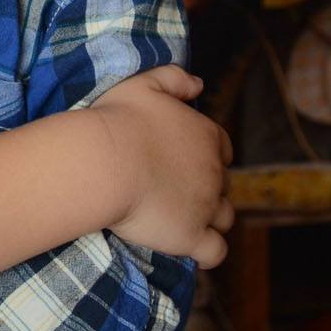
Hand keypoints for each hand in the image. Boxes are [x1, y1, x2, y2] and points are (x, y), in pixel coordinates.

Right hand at [89, 64, 234, 267]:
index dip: (207, 154)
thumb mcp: (145, 84)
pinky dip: (208, 251)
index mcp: (206, 135)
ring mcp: (205, 206)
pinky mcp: (191, 236)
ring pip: (224, 217)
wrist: (105, 161)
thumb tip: (199, 83)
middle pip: (223, 184)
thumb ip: (175, 78)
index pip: (222, 148)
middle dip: (206, 187)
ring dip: (209, 218)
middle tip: (172, 189)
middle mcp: (214, 172)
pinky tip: (189, 247)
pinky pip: (215, 252)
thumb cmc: (119, 120)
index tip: (182, 159)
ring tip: (180, 217)